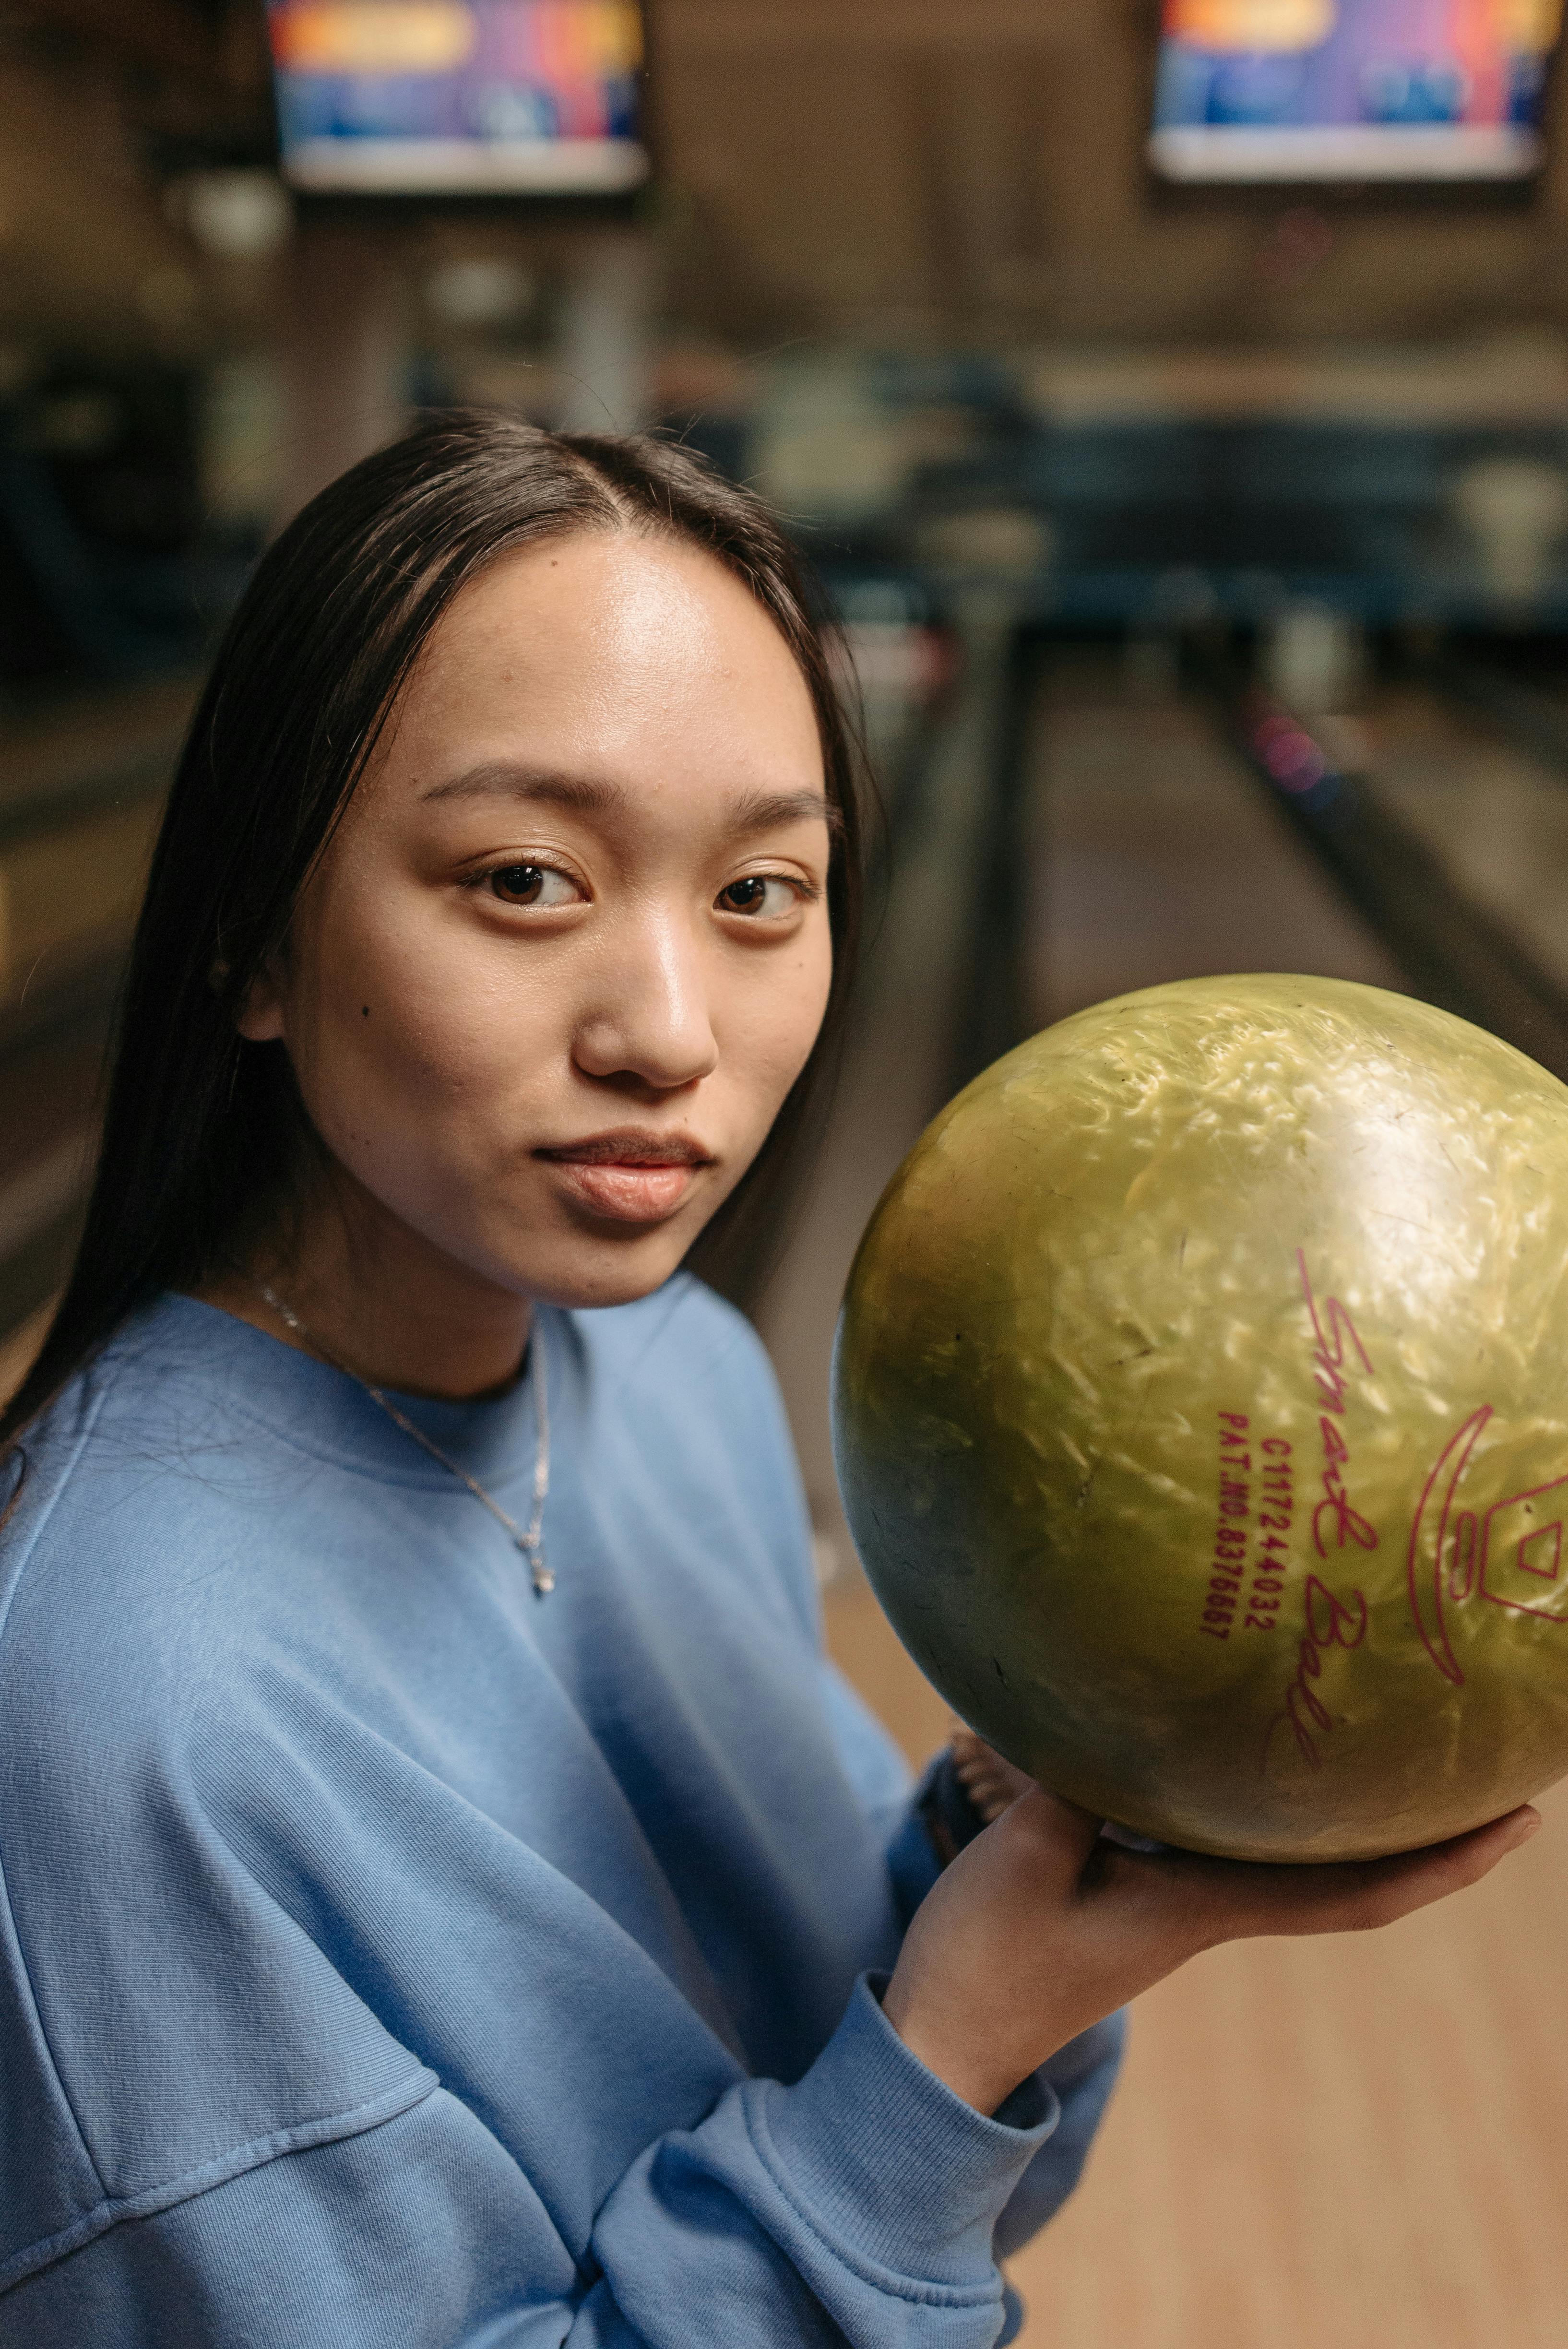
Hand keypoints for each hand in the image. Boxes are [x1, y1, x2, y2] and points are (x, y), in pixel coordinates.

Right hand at [884, 1774, 1539, 2115]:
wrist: (942, 2045)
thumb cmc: (986, 1962)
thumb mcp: (1027, 1858)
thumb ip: (1078, 1784)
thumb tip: (1122, 1716)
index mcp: (1201, 1911)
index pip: (1356, 1894)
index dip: (1442, 1861)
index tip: (1521, 1822)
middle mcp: (1207, 1909)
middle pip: (1348, 1873)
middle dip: (1424, 1827)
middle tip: (1492, 1766)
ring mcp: (1174, 1903)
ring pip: (1290, 1856)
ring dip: (1349, 1813)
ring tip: (1391, 1744)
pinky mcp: (1134, 1891)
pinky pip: (1224, 1839)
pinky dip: (1264, 1804)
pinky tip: (1252, 1759)